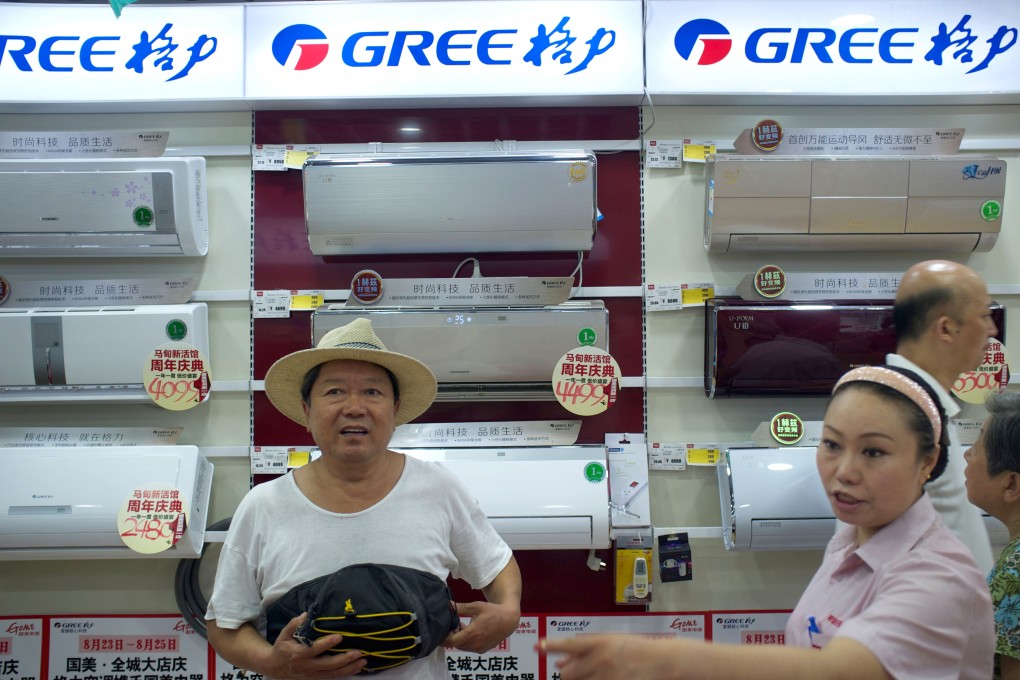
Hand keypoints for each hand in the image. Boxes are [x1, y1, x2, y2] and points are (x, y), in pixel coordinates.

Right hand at [265, 613, 366, 678]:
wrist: (274, 668)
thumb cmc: (282, 648)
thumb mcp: (284, 634)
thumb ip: (294, 624)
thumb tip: (306, 614)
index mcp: (298, 654)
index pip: (314, 649)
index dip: (327, 644)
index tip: (339, 636)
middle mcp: (307, 666)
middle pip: (328, 665)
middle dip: (344, 659)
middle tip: (358, 652)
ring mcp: (312, 674)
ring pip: (332, 673)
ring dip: (349, 668)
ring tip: (363, 661)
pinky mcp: (315, 678)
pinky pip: (332, 677)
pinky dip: (345, 674)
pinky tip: (356, 669)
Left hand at [445, 600, 520, 653]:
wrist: (509, 620)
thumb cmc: (492, 611)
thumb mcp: (475, 606)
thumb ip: (460, 607)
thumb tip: (446, 604)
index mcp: (471, 634)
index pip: (451, 642)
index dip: (444, 638)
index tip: (442, 630)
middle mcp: (475, 644)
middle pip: (455, 644)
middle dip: (452, 636)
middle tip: (454, 625)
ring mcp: (479, 648)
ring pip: (462, 647)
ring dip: (460, 639)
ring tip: (463, 627)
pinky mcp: (483, 650)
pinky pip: (470, 648)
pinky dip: (467, 642)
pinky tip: (471, 631)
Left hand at [540, 635, 675, 679]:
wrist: (660, 660)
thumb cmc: (633, 648)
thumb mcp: (609, 642)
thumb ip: (584, 651)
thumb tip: (560, 662)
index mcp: (599, 642)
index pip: (569, 643)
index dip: (551, 645)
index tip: (537, 646)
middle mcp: (600, 659)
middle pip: (567, 674)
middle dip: (567, 674)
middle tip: (576, 671)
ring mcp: (606, 676)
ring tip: (592, 673)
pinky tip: (597, 677)